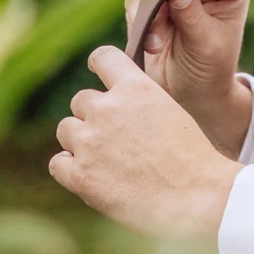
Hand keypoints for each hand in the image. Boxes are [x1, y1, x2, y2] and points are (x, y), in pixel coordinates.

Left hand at [50, 45, 241, 239]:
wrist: (196, 197)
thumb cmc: (191, 157)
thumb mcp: (170, 110)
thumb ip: (139, 100)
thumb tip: (119, 102)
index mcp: (134, 87)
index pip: (102, 57)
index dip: (99, 66)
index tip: (100, 76)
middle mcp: (107, 109)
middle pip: (80, 100)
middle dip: (93, 116)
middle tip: (114, 138)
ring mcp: (90, 142)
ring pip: (65, 129)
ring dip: (79, 140)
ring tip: (103, 159)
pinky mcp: (81, 175)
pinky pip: (57, 162)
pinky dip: (69, 169)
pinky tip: (90, 176)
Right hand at [125, 0, 253, 154]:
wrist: (192, 97)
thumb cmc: (211, 70)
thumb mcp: (208, 45)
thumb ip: (193, 17)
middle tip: (161, 9)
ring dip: (150, 9)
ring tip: (157, 41)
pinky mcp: (151, 9)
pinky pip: (137, 1)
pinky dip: (139, 19)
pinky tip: (152, 44)